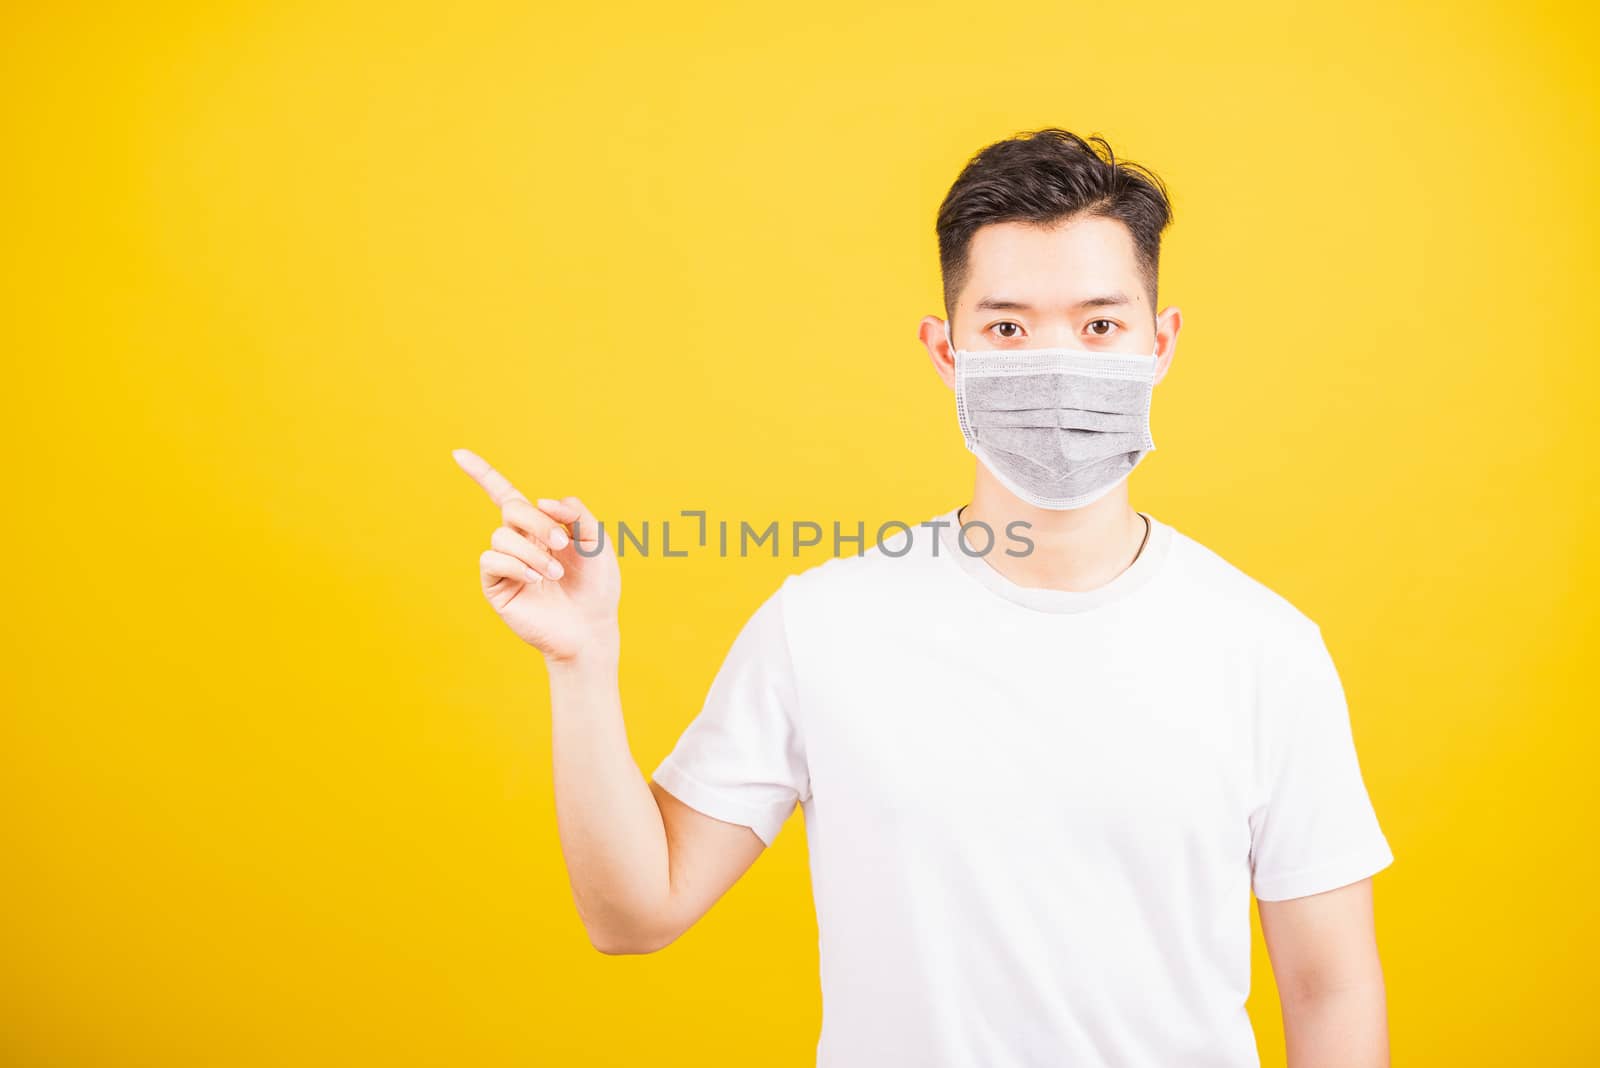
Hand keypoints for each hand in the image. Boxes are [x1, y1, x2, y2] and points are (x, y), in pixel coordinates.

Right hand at [453, 448, 620, 661]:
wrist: (590, 628)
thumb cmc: (596, 586)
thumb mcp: (597, 541)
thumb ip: (576, 512)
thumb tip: (540, 501)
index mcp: (540, 527)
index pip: (505, 495)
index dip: (482, 474)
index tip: (458, 453)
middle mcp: (519, 541)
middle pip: (512, 509)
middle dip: (537, 521)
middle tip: (561, 542)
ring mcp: (505, 564)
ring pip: (502, 536)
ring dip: (533, 551)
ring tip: (554, 574)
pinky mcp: (496, 586)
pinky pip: (491, 560)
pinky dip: (516, 564)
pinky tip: (535, 579)